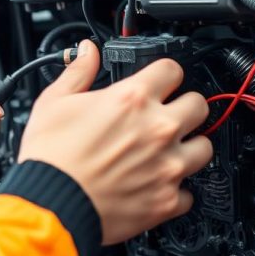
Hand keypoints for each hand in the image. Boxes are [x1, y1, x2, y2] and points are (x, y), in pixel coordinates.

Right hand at [18, 39, 212, 244]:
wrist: (50, 204)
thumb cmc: (50, 157)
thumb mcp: (54, 102)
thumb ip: (78, 72)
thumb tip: (87, 52)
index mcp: (133, 99)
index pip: (172, 70)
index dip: (164, 74)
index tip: (160, 83)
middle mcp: (158, 129)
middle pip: (199, 105)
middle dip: (185, 107)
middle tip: (168, 115)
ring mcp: (167, 166)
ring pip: (205, 147)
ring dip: (189, 147)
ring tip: (168, 151)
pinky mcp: (166, 200)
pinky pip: (188, 193)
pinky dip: (175, 190)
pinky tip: (157, 185)